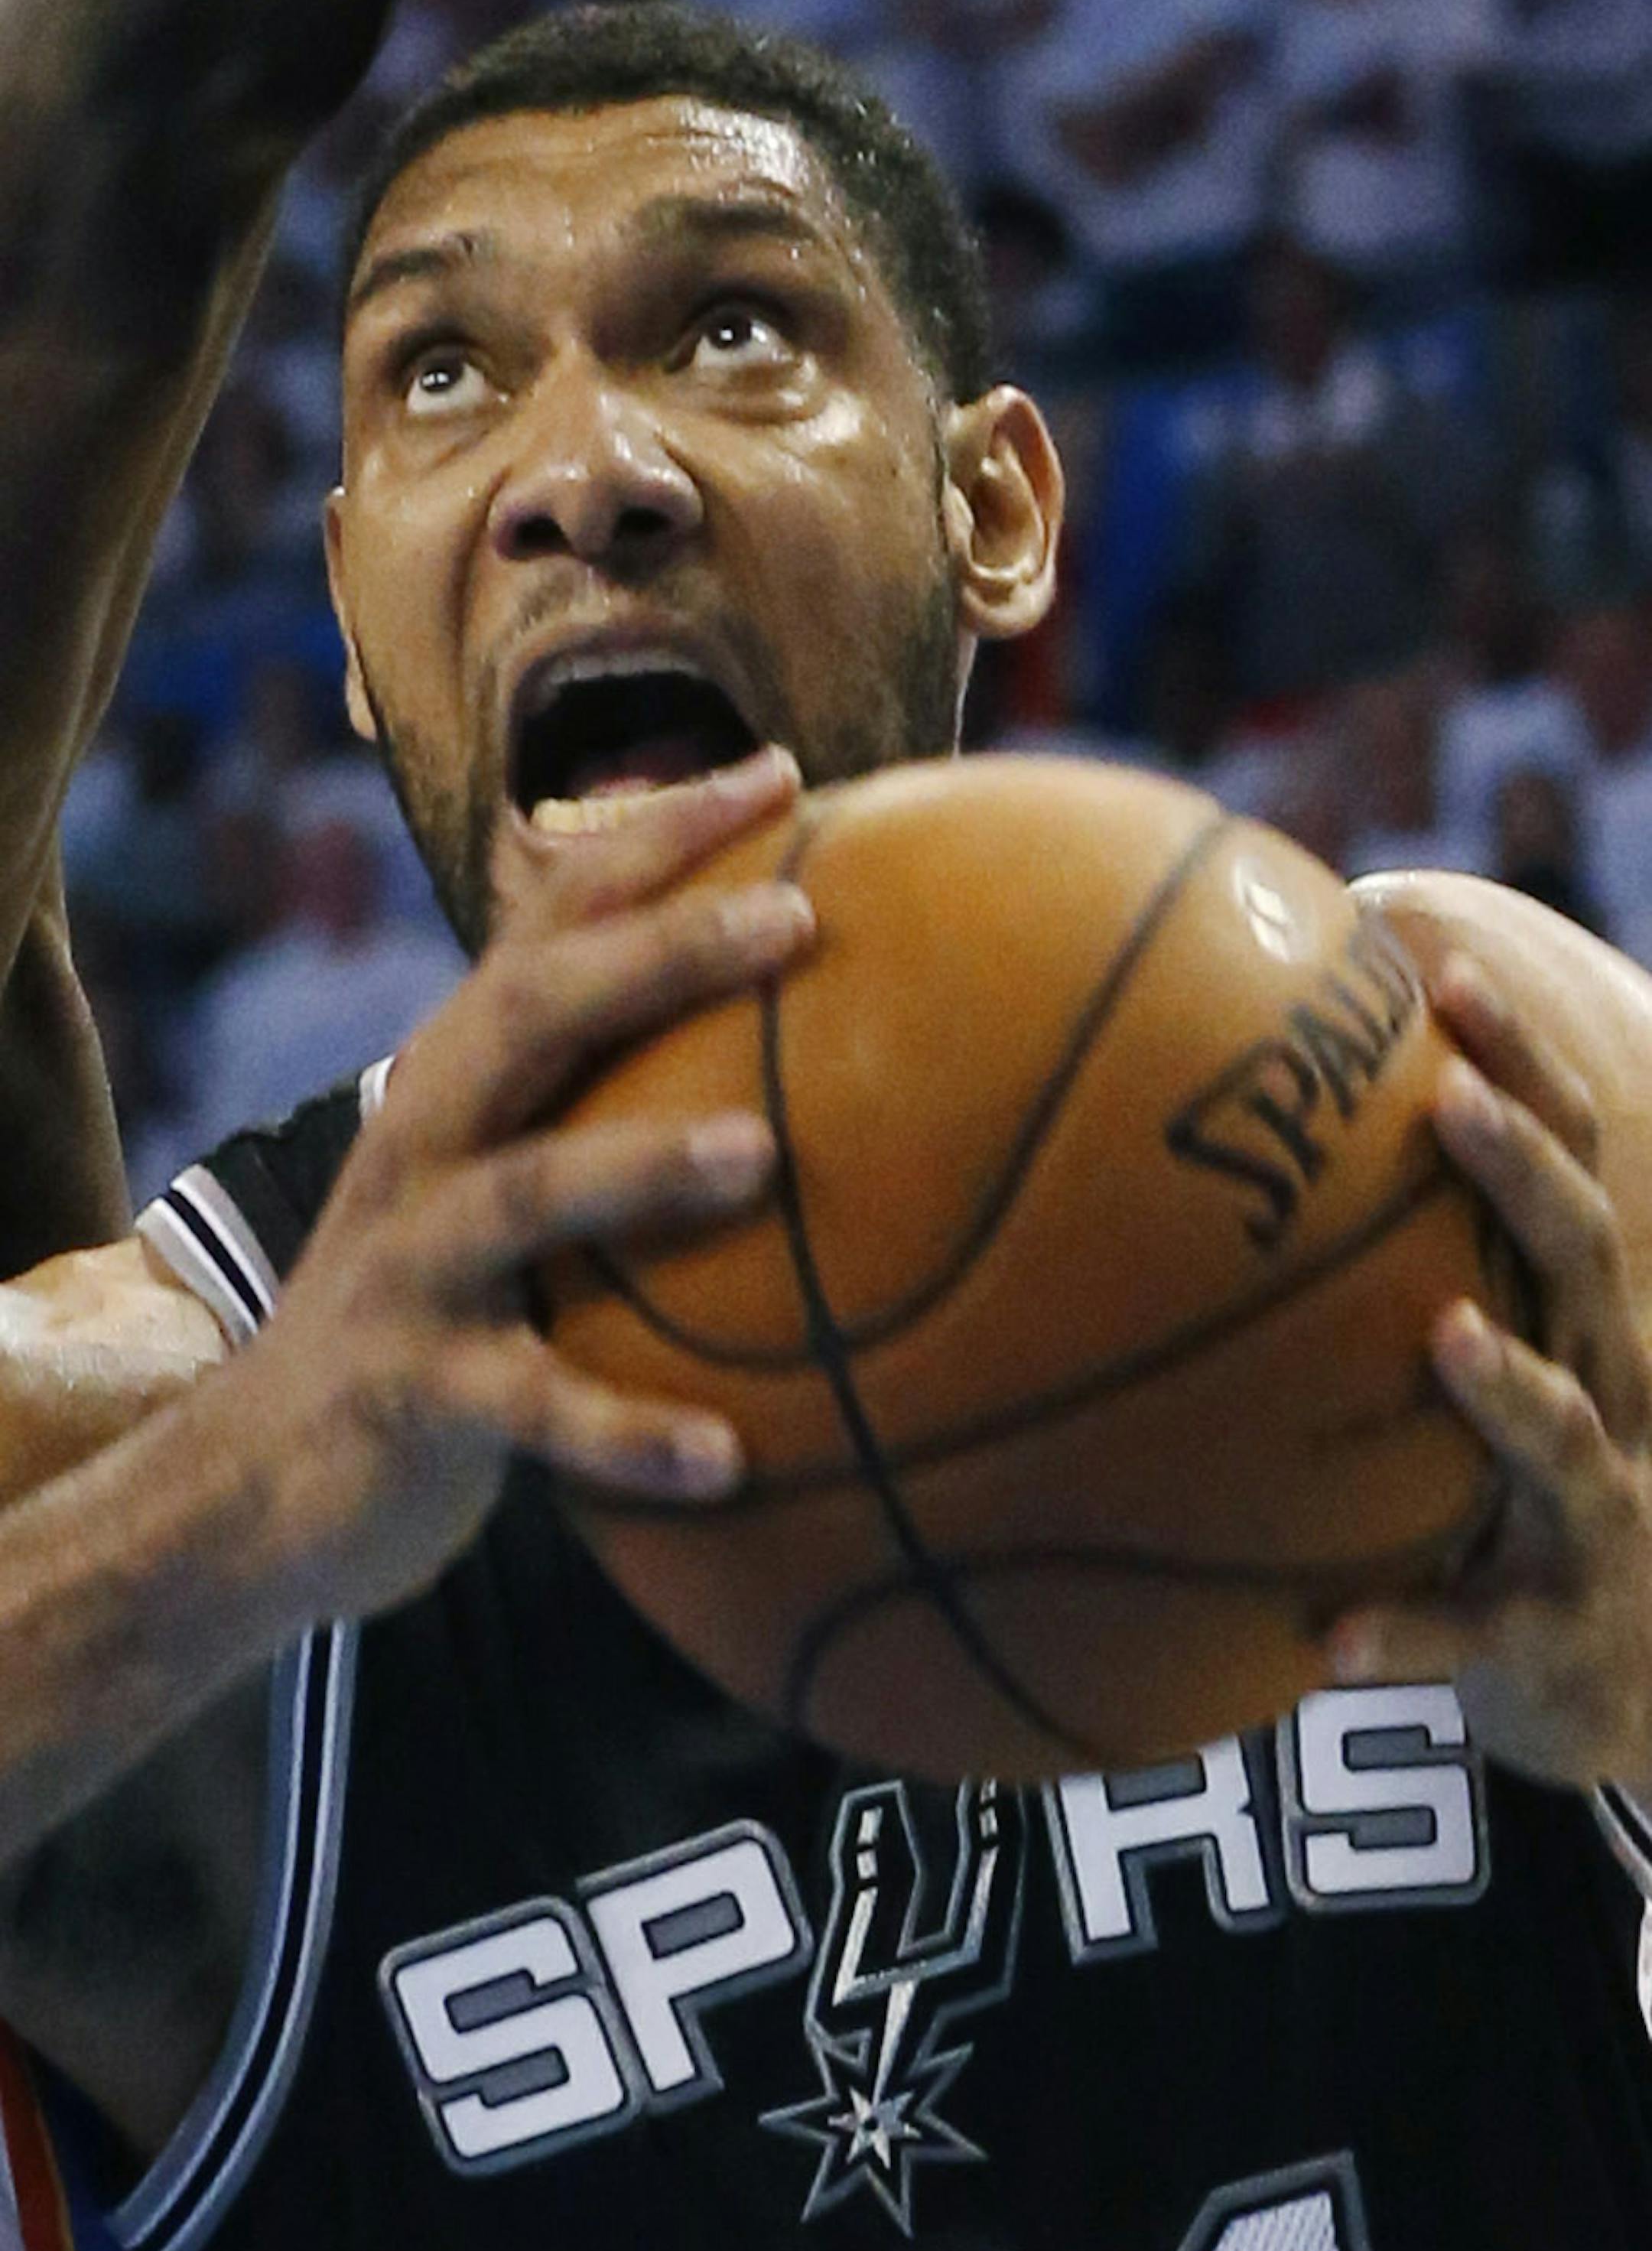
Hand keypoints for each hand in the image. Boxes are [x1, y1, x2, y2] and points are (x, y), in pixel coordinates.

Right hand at [209, 746, 811, 1630]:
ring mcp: (409, 1265)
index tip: (781, 773)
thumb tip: (806, 1084)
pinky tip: (730, 1460)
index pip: (555, 924)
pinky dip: (626, 1433)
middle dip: (659, 950)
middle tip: (796, 916)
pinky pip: (531, 1410)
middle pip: (531, 1013)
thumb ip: (602, 1119)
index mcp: (459, 1081)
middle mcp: (426, 1145)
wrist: (255, 1477)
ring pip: (522, 1194)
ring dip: (639, 1166)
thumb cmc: (431, 1316)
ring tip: (761, 1157)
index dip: (658, 839)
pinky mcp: (411, 1394)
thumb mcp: (500, 1193)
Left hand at [1324, 953, 1651, 1785]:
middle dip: (1526, 1175)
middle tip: (1449, 1099)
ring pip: (1564, 1440)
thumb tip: (1219, 1154)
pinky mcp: (1546, 1636)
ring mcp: (1587, 1519)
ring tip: (1450, 1336)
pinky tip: (1330, 1636)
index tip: (1439, 964)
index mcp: (1573, 1319)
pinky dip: (1409, 1629)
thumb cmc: (1506, 1492)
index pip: (1564, 1161)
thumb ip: (1386, 1269)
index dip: (1520, 1060)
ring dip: (1511, 1386)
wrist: (1604, 1682)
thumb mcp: (1476, 1365)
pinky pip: (1470, 1633)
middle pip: (1586, 1260)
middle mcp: (1601, 1394)